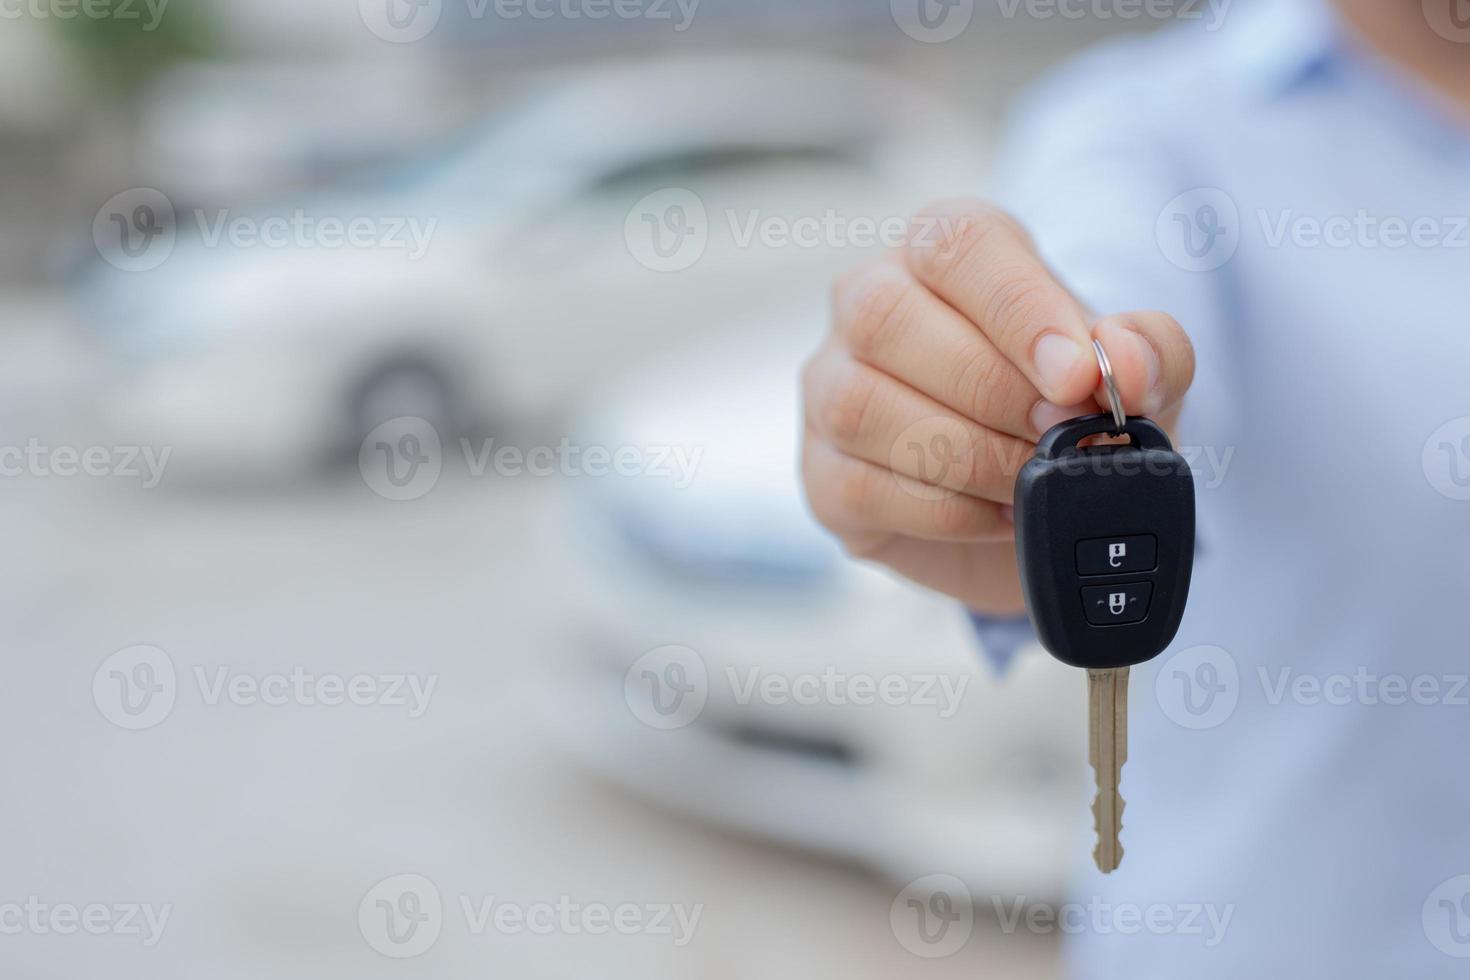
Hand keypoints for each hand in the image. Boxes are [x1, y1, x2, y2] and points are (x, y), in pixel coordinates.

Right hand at [801, 200, 1194, 614]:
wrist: (1037, 499)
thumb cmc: (1070, 408)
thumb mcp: (1136, 374)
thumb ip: (1150, 350)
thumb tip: (1129, 361)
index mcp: (940, 249)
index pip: (956, 245)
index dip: (1018, 308)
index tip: (1078, 374)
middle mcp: (867, 303)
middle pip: (888, 318)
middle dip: (992, 389)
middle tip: (1063, 434)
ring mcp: (830, 388)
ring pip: (862, 406)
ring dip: (967, 454)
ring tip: (1033, 480)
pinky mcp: (823, 473)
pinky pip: (861, 485)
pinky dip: (945, 509)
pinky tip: (999, 515)